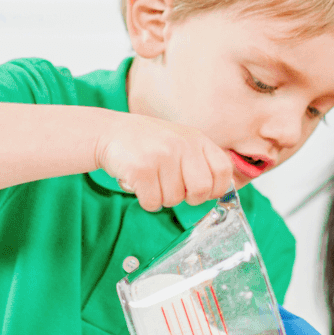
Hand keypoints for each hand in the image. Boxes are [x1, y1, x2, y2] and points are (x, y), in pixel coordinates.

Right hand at [95, 114, 233, 211]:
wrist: (108, 131)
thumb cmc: (147, 142)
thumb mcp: (180, 141)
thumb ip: (201, 161)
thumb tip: (225, 190)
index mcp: (196, 139)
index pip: (223, 170)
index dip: (216, 188)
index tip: (201, 190)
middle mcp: (182, 145)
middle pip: (201, 190)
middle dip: (188, 198)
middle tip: (173, 188)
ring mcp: (162, 155)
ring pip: (174, 200)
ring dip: (161, 198)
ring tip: (151, 179)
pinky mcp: (142, 169)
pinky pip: (153, 203)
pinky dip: (145, 200)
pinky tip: (139, 183)